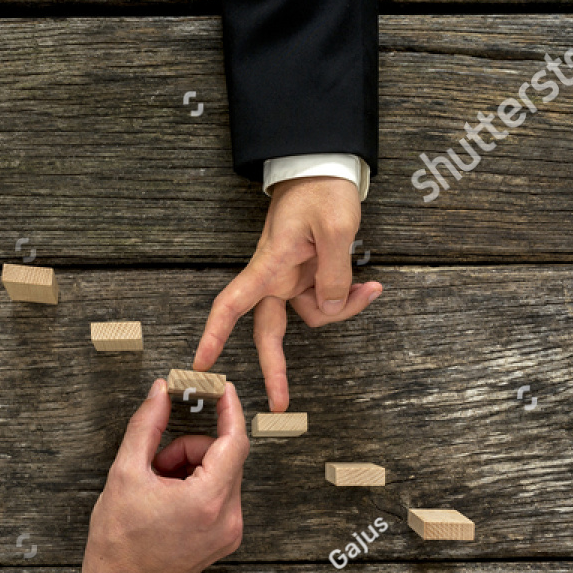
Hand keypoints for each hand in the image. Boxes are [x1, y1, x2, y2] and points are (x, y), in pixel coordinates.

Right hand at [81, 378, 249, 572]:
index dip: (229, 410)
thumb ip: (146, 425)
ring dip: (193, 468)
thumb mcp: (125, 473)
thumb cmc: (119, 541)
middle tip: (157, 462)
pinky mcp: (225, 539)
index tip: (221, 390)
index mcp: (207, 500)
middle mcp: (228, 517)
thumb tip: (160, 393)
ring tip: (158, 487)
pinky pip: (221, 496)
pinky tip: (169, 500)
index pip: (235, 440)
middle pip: (226, 457)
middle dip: (191, 448)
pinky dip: (198, 487)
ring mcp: (230, 532)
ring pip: (223, 475)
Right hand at [193, 175, 382, 411]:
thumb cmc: (322, 190)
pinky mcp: (309, 275)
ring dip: (341, 309)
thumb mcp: (337, 228)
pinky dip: (348, 297)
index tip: (201, 362)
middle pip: (268, 330)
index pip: (232, 304)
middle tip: (280, 404)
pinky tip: (370, 286)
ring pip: (312, 314)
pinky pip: (327, 300)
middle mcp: (276, 277)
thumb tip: (330, 307)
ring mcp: (292, 278)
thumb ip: (335, 273)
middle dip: (275, 368)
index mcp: (270, 265)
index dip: (214, 334)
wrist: (325, 168)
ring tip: (370, 287)